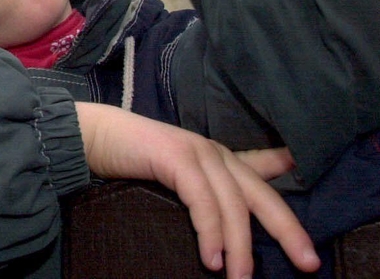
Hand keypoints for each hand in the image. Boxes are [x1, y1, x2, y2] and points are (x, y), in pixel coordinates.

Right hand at [77, 103, 318, 276]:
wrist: (90, 138)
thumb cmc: (126, 162)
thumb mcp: (172, 180)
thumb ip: (198, 196)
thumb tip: (220, 236)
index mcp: (213, 157)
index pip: (257, 166)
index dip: (284, 169)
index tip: (305, 174)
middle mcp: (213, 152)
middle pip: (260, 195)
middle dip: (287, 230)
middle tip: (309, 262)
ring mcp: (197, 152)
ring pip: (233, 205)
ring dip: (240, 247)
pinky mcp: (178, 158)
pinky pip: (204, 202)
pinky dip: (212, 233)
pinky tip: (212, 259)